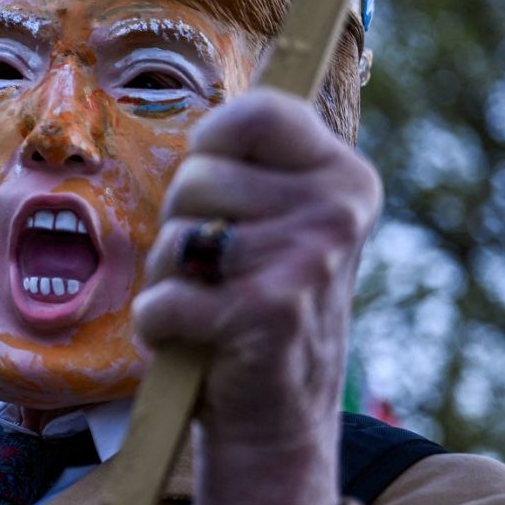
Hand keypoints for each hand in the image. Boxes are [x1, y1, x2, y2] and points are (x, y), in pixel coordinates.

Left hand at [132, 91, 382, 504]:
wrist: (278, 417)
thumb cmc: (258, 300)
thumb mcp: (279, 218)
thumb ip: (255, 160)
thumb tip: (234, 87)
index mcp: (344, 177)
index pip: (255, 111)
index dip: (212, 146)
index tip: (221, 190)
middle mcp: (337, 211)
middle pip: (195, 176)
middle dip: (183, 225)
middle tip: (220, 271)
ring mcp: (307, 262)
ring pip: (176, 238)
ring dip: (171, 278)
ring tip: (212, 304)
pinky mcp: (266, 313)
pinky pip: (163, 298)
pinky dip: (160, 325)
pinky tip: (197, 342)